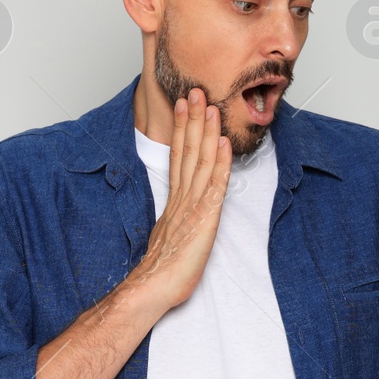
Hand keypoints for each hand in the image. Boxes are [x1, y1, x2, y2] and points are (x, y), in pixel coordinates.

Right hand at [129, 88, 230, 311]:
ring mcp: (192, 205)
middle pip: (187, 151)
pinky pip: (214, 185)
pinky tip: (224, 143)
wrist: (154, 287)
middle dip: (192, 119)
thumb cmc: (161, 270)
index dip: (182, 129)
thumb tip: (178, 211)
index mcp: (174, 200)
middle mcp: (182, 197)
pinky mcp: (204, 218)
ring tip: (210, 106)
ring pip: (200, 161)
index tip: (183, 106)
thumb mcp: (168, 236)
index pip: (178, 156)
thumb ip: (174, 218)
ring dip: (207, 132)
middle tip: (195, 91)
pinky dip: (220, 162)